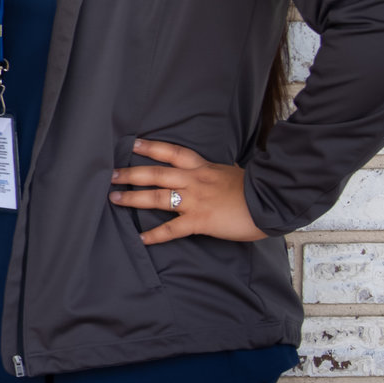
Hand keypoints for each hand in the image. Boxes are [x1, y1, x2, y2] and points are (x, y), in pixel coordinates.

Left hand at [110, 139, 266, 243]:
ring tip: (114, 198)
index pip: (173, 152)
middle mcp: (194, 181)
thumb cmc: (256, 189)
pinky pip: (173, 228)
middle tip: (111, 174)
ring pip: (157, 196)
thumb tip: (214, 170)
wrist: (272, 202)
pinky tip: (142, 238)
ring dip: (133, 198)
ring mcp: (195, 200)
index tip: (133, 144)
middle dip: (131, 173)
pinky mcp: (200, 220)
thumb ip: (216, 173)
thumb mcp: (232, 173)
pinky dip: (156, 234)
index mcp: (203, 168)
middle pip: (156, 173)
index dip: (151, 147)